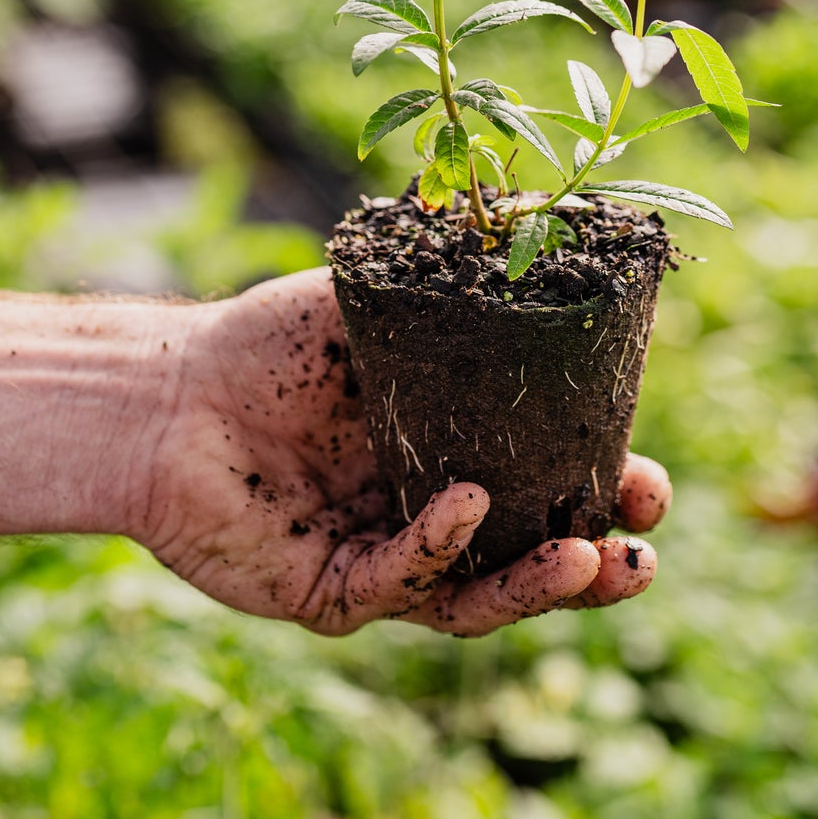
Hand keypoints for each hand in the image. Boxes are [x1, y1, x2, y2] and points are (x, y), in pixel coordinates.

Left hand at [134, 268, 671, 636]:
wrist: (168, 390)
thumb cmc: (271, 344)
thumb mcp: (382, 306)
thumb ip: (457, 289)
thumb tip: (540, 222)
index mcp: (458, 458)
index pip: (551, 490)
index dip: (607, 493)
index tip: (650, 480)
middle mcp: (431, 521)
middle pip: (533, 563)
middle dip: (597, 564)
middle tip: (641, 550)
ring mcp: (385, 564)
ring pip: (478, 596)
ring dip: (540, 585)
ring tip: (590, 561)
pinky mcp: (330, 592)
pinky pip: (399, 581)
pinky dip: (439, 547)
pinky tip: (466, 506)